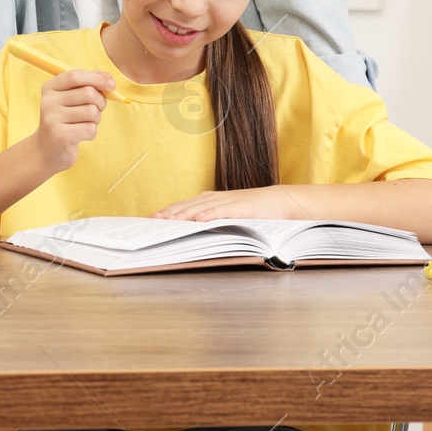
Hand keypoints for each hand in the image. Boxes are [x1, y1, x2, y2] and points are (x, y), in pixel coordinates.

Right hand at [32, 69, 114, 173]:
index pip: (75, 76)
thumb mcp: (72, 98)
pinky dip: (91, 132)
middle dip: (100, 102)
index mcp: (50, 88)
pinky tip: (80, 135)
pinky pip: (90, 129)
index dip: (97, 78)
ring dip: (96, 119)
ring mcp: (52, 119)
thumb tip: (107, 77)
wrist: (47, 150)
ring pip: (92, 111)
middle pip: (88, 93)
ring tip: (85, 123)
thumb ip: (88, 83)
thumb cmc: (65, 120)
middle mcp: (48, 101)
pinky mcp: (60, 136)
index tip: (111, 85)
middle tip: (96, 110)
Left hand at [154, 187, 297, 221]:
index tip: (152, 219)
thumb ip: (212, 220)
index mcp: (210, 201)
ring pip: (201, 207)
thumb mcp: (228, 216)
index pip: (184, 206)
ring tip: (169, 221)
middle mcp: (215, 198)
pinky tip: (199, 219)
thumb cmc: (252, 211)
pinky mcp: (242, 207)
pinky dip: (211, 214)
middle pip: (188, 206)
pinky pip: (223, 210)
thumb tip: (192, 231)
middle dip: (170, 214)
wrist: (279, 202)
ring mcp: (228, 201)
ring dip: (184, 214)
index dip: (168, 212)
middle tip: (153, 221)